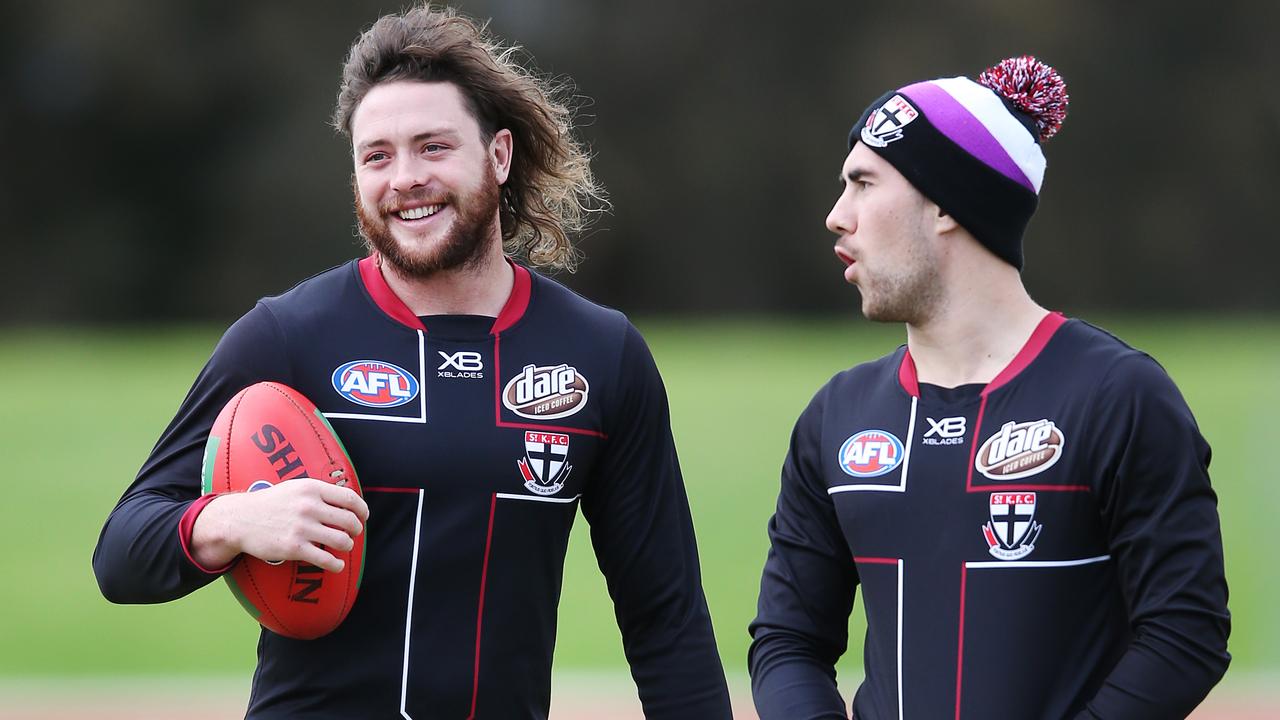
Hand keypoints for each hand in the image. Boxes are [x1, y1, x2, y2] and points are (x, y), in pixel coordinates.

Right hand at [191, 478, 368, 572]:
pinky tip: (337, 564)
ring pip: (342, 540)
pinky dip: (336, 564)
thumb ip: (320, 492)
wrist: (240, 519)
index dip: (362, 510)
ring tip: (343, 546)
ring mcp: (302, 527)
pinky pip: (326, 559)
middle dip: (356, 529)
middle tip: (353, 534)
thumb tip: (348, 500)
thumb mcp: (296, 487)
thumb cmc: (271, 503)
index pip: (350, 499)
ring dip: (347, 546)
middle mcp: (309, 506)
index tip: (363, 517)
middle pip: (349, 521)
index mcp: (312, 488)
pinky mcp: (294, 547)